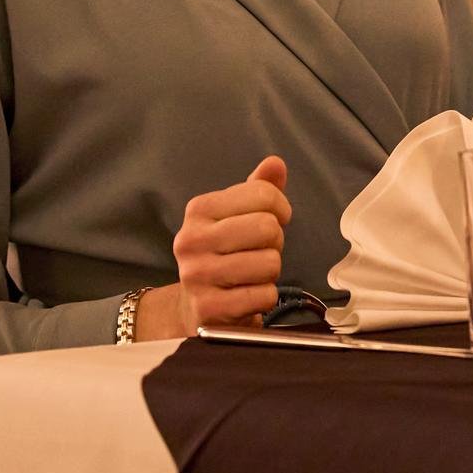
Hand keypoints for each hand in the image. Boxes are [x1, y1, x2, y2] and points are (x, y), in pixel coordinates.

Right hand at [137, 156, 292, 340]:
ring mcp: (197, 276)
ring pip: (269, 263)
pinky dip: (265, 297)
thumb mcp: (237, 217)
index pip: (263, 194)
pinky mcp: (208, 308)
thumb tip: (276, 163)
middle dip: (275, 242)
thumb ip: (258, 189)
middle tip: (259, 251)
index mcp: (199, 210)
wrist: (197, 308)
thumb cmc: (225, 254)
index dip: (280, 209)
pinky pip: (264, 295)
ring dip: (270, 272)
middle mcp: (191, 240)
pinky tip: (247, 295)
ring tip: (251, 274)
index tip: (273, 220)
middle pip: (267, 227)